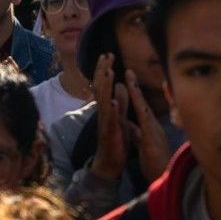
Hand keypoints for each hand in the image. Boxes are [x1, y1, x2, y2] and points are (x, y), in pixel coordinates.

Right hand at [87, 54, 127, 180]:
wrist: (109, 165)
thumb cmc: (115, 141)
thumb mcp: (119, 117)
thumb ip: (120, 102)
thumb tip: (119, 85)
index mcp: (107, 109)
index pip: (104, 85)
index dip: (105, 69)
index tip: (108, 54)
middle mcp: (103, 113)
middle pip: (100, 89)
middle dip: (103, 71)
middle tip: (106, 54)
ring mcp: (105, 124)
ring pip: (103, 102)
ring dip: (105, 87)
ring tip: (108, 71)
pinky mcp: (110, 135)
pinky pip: (110, 121)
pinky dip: (112, 111)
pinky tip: (113, 102)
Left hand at [128, 70, 171, 183]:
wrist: (163, 176)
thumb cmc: (154, 162)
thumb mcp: (142, 143)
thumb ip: (136, 133)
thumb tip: (130, 124)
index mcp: (148, 126)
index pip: (139, 106)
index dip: (133, 92)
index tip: (128, 78)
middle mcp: (152, 126)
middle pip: (142, 103)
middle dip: (135, 87)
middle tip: (129, 70)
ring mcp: (154, 131)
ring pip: (144, 109)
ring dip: (137, 95)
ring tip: (131, 80)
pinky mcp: (153, 140)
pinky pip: (145, 124)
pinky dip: (141, 114)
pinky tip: (138, 104)